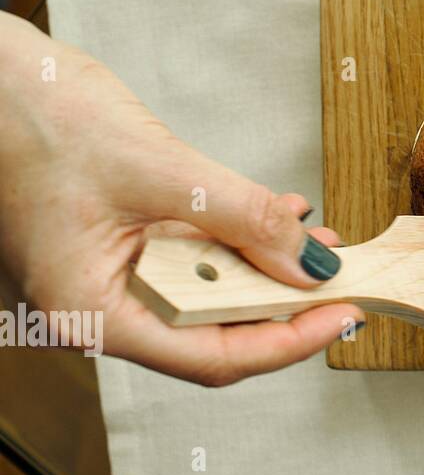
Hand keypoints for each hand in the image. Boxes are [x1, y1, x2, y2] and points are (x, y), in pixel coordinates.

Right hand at [0, 13, 364, 386]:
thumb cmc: (30, 118)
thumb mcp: (158, 169)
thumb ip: (240, 216)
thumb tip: (307, 261)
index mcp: (91, 311)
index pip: (211, 357)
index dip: (287, 341)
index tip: (340, 315)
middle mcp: (98, 304)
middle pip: (214, 329)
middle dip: (284, 302)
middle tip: (342, 278)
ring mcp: (108, 272)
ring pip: (208, 289)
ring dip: (267, 266)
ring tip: (318, 241)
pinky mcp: (120, 240)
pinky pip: (191, 252)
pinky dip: (237, 237)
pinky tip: (277, 215)